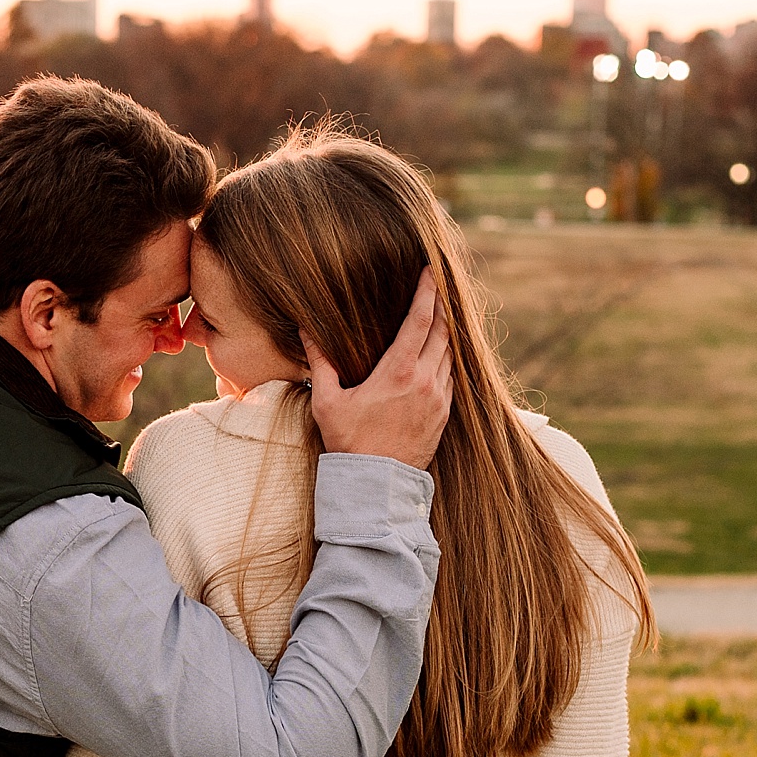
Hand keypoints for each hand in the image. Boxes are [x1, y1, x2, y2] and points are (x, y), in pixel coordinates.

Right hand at [305, 267, 453, 469]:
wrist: (377, 486)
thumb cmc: (349, 444)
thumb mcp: (327, 401)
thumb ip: (321, 362)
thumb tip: (305, 330)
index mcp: (400, 371)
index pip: (421, 320)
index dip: (428, 291)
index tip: (433, 271)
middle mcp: (427, 380)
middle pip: (443, 331)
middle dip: (442, 306)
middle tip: (440, 285)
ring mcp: (439, 399)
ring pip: (451, 354)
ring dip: (447, 332)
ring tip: (442, 316)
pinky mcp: (444, 416)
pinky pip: (452, 377)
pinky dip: (448, 359)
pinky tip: (441, 355)